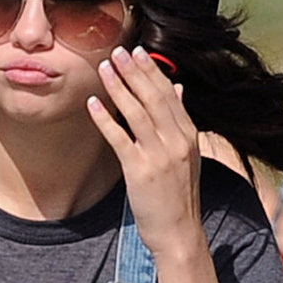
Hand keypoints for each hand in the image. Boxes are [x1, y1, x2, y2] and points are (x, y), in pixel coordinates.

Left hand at [87, 47, 203, 263]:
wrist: (179, 231)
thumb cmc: (179, 195)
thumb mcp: (187, 155)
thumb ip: (180, 121)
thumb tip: (177, 89)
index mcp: (188, 135)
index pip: (169, 95)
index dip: (152, 71)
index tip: (139, 51)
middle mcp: (176, 142)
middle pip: (153, 98)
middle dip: (134, 71)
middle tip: (118, 50)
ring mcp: (159, 156)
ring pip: (136, 113)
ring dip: (119, 87)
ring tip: (104, 67)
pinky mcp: (140, 171)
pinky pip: (120, 139)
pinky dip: (106, 118)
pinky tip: (93, 103)